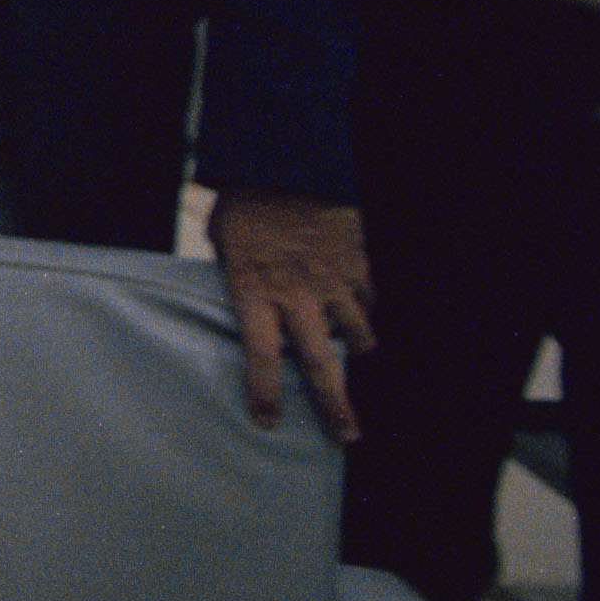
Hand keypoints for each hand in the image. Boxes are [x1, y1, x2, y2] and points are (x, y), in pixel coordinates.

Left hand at [207, 188, 372, 439]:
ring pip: (358, 334)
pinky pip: (372, 300)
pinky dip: (369, 308)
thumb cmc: (247, 207)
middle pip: (319, 364)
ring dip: (358, 347)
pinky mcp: (359, 264)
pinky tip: (363, 307)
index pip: (259, 356)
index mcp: (255, 290)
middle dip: (334, 406)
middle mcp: (296, 295)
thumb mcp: (227, 247)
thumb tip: (249, 311)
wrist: (286, 164)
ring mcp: (333, 282)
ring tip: (357, 352)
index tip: (267, 422)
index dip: (263, 392)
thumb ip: (242, 282)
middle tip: (347, 435)